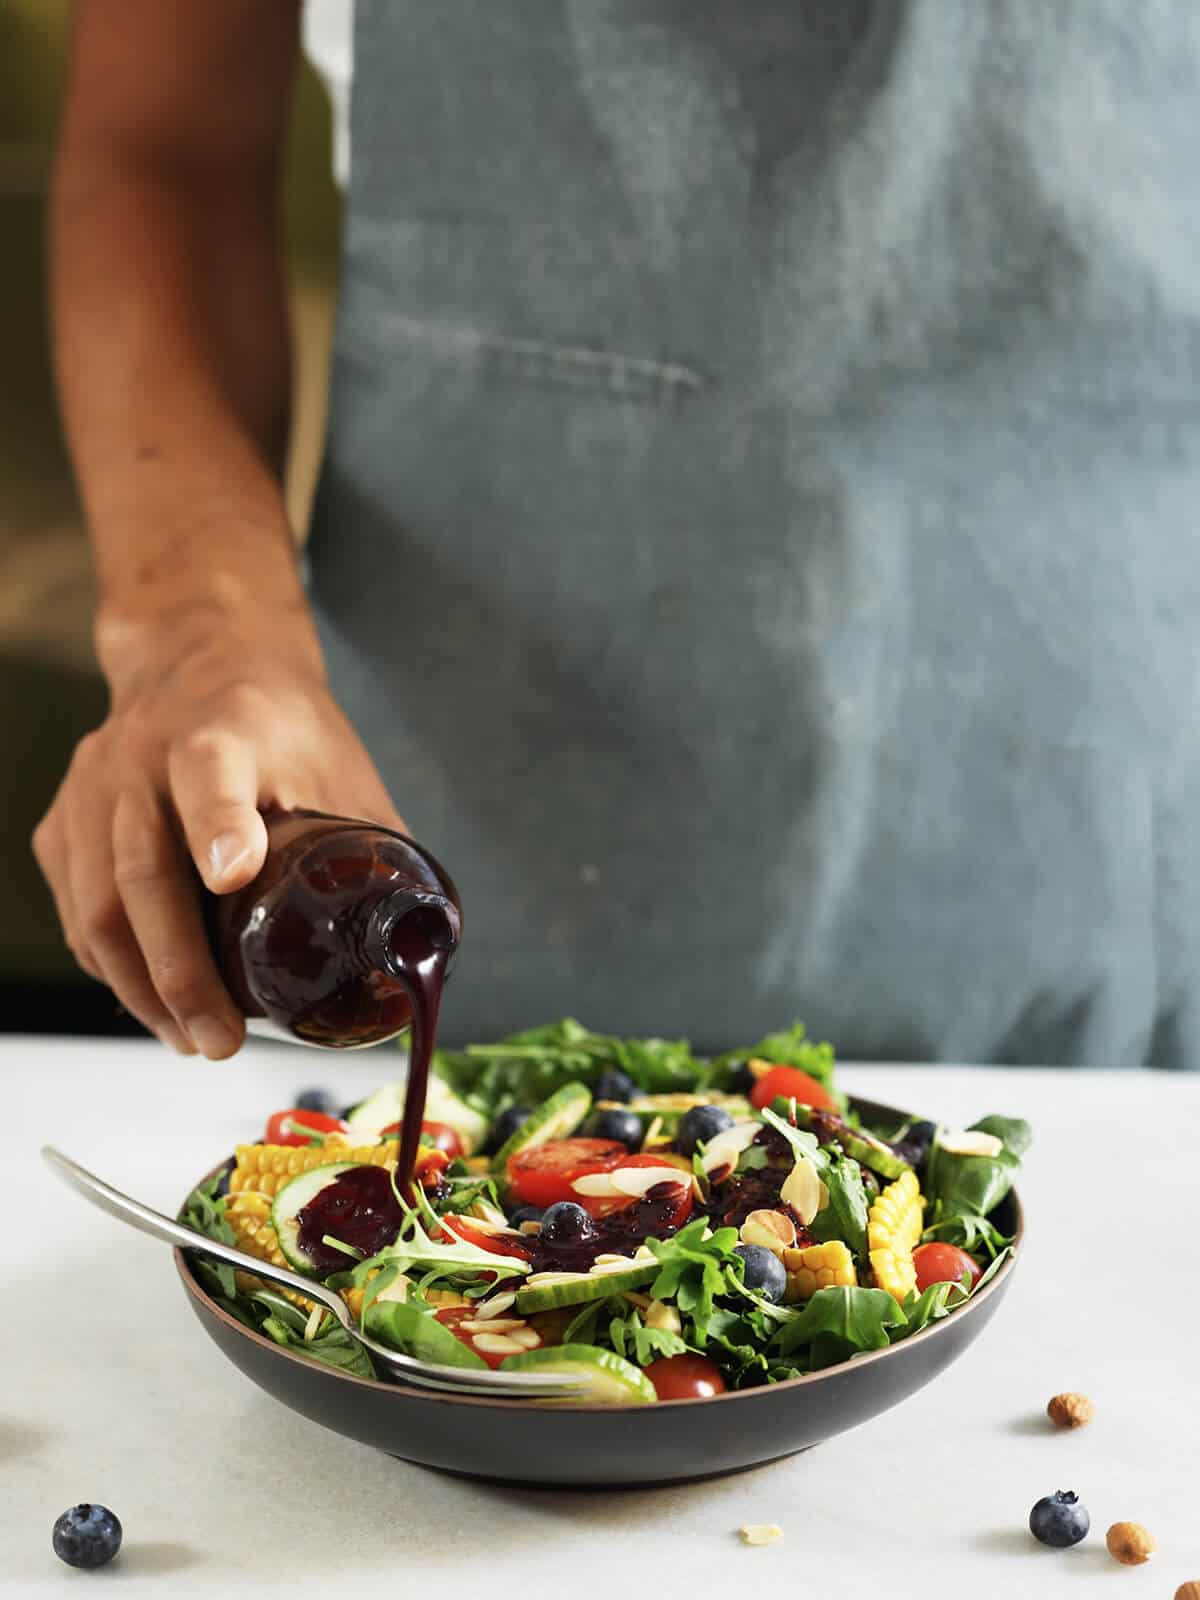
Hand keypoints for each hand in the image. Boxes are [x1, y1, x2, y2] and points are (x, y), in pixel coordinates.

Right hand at [33, 624, 402, 1058]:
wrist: (200, 658)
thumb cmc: (282, 727)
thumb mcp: (343, 767)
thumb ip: (378, 848)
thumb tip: (423, 947)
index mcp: (225, 731)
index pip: (211, 773)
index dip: (220, 824)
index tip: (234, 875)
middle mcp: (142, 755)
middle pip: (143, 869)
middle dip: (181, 971)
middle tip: (221, 1039)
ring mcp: (92, 788)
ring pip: (97, 904)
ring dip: (142, 988)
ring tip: (192, 1039)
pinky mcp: (65, 820)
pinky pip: (76, 908)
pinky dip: (111, 966)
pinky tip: (153, 1003)